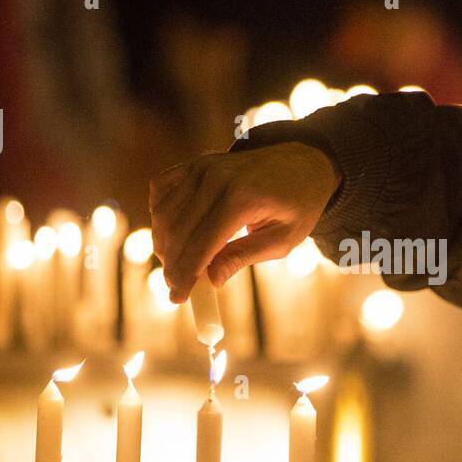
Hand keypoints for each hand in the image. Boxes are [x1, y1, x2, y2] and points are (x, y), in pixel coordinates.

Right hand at [148, 141, 340, 302]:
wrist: (302, 163)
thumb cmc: (296, 206)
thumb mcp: (282, 239)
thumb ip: (244, 256)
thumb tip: (212, 279)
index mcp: (241, 200)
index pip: (201, 245)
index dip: (185, 275)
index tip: (177, 298)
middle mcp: (216, 179)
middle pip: (178, 232)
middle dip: (172, 265)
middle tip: (176, 287)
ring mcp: (203, 167)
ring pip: (164, 212)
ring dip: (163, 243)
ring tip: (176, 265)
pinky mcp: (195, 163)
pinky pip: (161, 189)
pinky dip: (159, 213)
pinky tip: (171, 232)